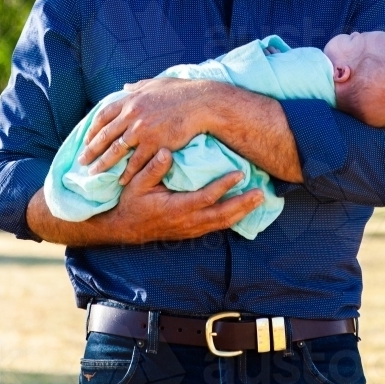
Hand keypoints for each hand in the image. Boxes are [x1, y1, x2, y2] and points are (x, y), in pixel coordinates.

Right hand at [27, 148, 263, 245]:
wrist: (122, 228)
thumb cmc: (129, 202)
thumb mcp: (135, 183)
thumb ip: (151, 168)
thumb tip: (167, 152)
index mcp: (175, 208)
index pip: (205, 197)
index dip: (223, 186)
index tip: (239, 174)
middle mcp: (186, 222)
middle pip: (221, 215)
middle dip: (243, 204)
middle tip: (261, 192)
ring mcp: (190, 229)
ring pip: (221, 223)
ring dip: (241, 212)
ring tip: (259, 199)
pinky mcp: (191, 231)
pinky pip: (216, 226)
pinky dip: (231, 218)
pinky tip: (243, 210)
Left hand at [78, 77, 221, 185]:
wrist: (202, 103)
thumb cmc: (181, 91)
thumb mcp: (156, 83)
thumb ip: (138, 86)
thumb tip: (125, 87)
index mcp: (131, 100)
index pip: (104, 116)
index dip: (93, 129)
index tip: (87, 140)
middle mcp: (132, 115)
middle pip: (105, 135)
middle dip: (91, 150)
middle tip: (82, 161)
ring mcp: (142, 130)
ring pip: (116, 151)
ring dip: (103, 164)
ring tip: (94, 174)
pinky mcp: (154, 144)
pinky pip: (136, 162)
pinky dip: (127, 172)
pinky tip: (121, 180)